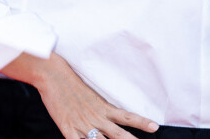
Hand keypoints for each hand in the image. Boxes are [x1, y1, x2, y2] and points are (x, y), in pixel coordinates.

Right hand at [1, 53, 158, 138]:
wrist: (55, 76)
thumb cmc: (73, 85)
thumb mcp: (92, 96)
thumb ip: (101, 109)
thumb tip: (113, 118)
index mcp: (103, 107)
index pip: (127, 116)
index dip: (141, 122)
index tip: (155, 127)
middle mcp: (96, 117)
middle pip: (118, 134)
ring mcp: (82, 124)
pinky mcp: (68, 129)